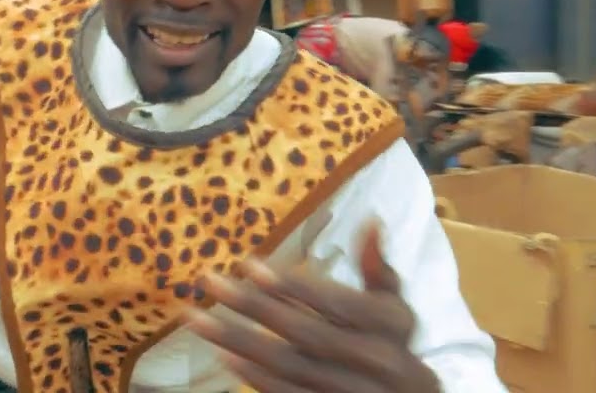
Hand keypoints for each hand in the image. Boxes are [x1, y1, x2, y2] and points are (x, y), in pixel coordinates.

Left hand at [183, 223, 440, 392]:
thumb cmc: (394, 350)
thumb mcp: (395, 311)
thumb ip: (378, 271)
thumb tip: (371, 219)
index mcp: (394, 327)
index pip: (338, 303)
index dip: (294, 286)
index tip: (248, 265)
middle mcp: (381, 363)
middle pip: (308, 333)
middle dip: (255, 307)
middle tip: (210, 282)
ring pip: (292, 366)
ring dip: (241, 342)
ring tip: (200, 319)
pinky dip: (257, 379)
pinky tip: (226, 357)